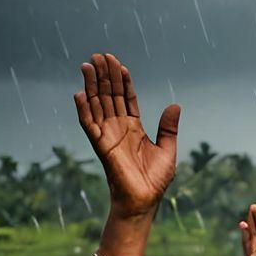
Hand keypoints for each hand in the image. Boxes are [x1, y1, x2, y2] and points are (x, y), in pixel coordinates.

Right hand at [74, 53, 178, 217]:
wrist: (145, 200)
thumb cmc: (154, 179)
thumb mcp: (167, 149)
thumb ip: (168, 127)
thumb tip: (175, 105)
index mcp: (134, 127)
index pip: (126, 98)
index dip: (123, 81)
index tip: (120, 64)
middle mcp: (118, 128)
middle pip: (109, 96)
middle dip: (106, 76)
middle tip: (101, 55)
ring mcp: (108, 135)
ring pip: (97, 104)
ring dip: (92, 85)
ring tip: (88, 65)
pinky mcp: (101, 145)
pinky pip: (88, 124)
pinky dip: (84, 109)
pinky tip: (80, 93)